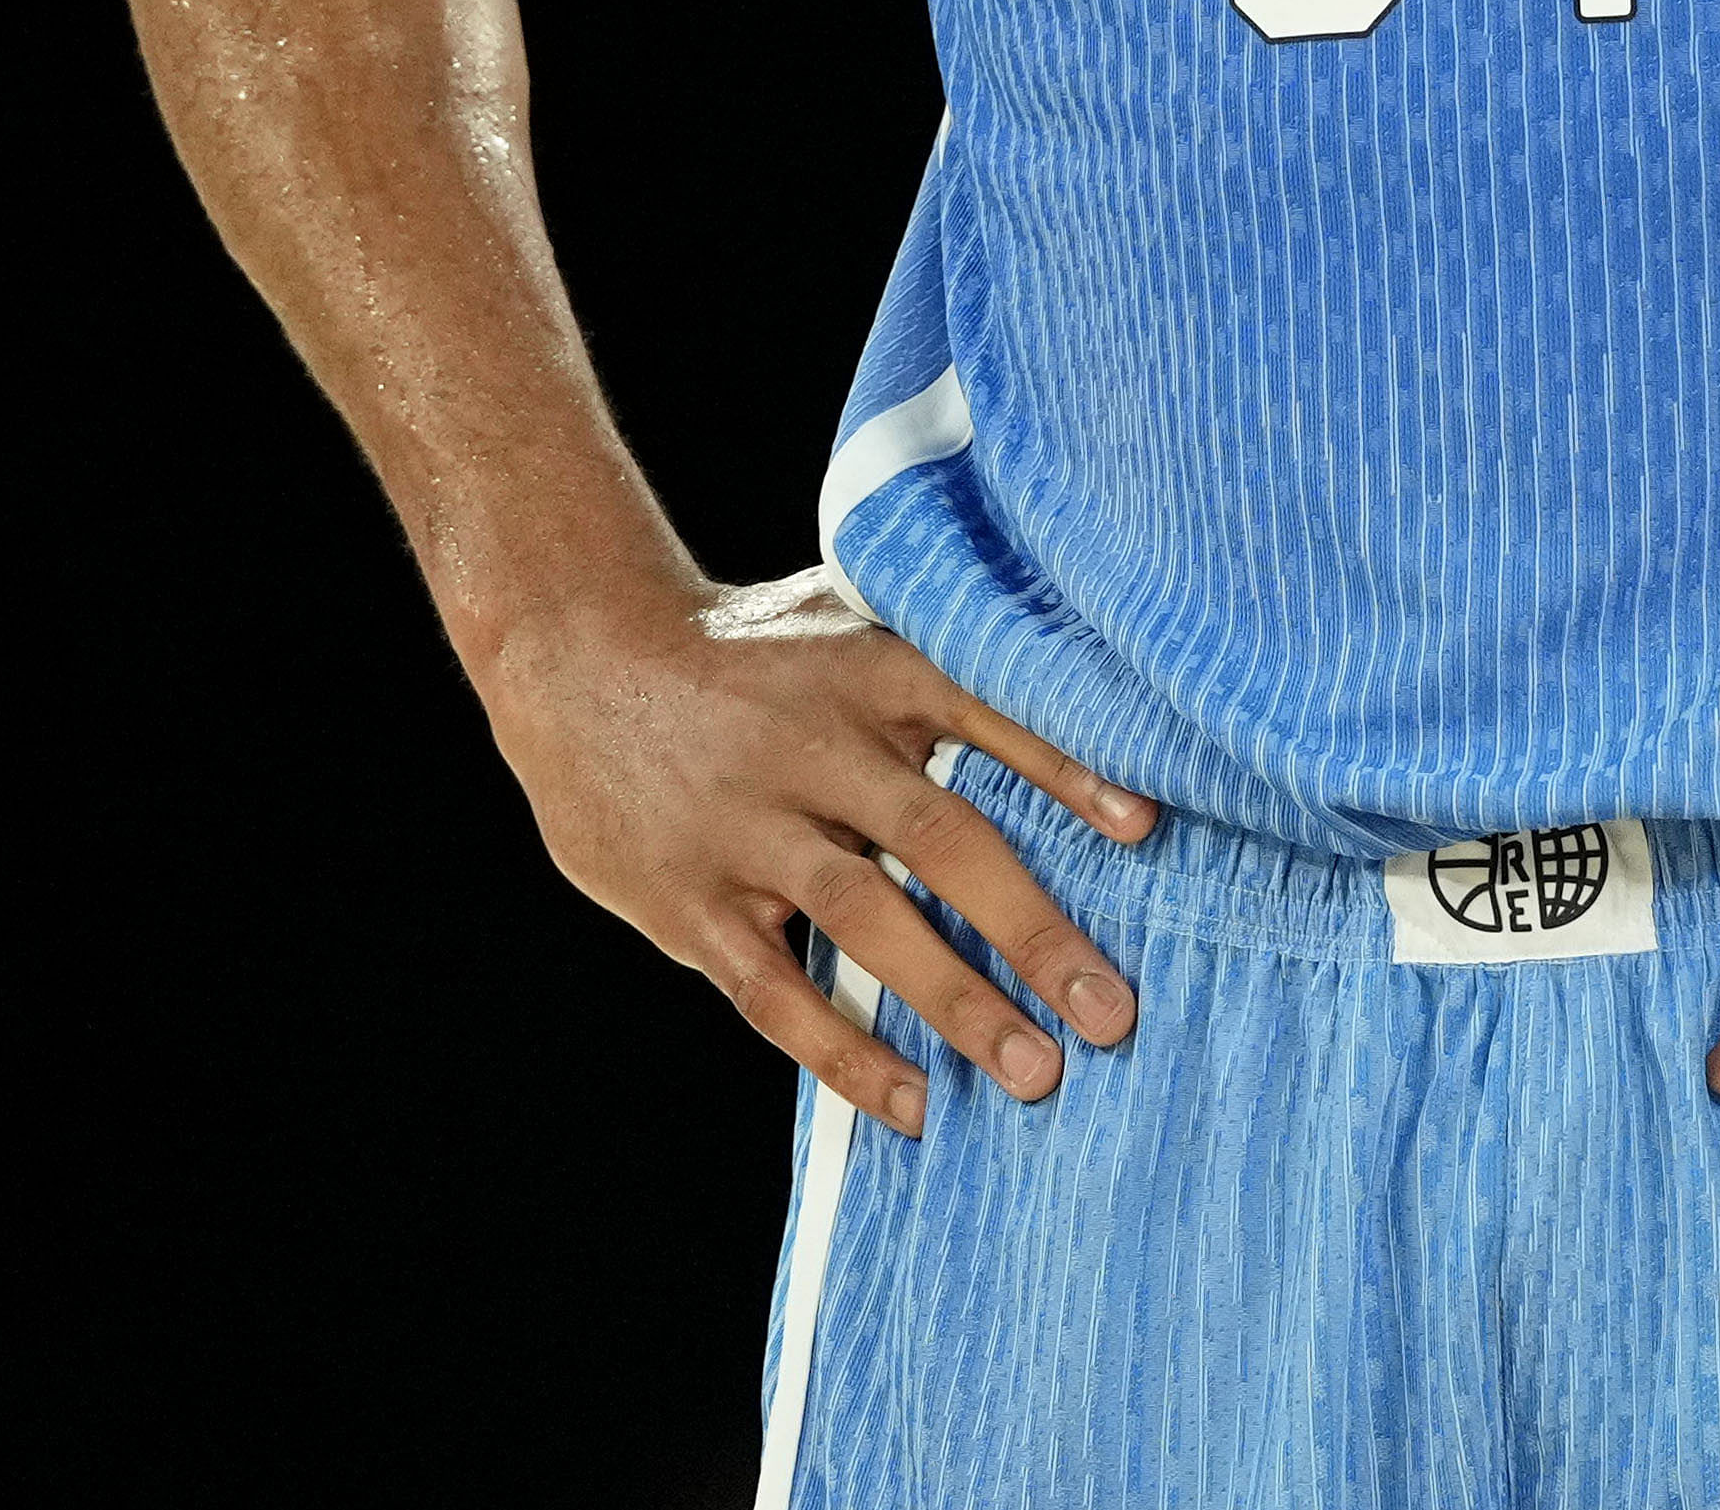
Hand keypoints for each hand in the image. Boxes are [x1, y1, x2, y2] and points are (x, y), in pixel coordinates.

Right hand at [477, 567, 1157, 1137]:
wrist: (572, 650)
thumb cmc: (743, 648)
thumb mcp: (839, 616)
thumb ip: (942, 659)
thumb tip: (1093, 694)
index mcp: (863, 669)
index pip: (986, 715)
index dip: (1068, 770)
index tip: (1147, 831)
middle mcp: (810, 744)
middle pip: (940, 840)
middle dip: (1032, 932)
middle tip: (1112, 1014)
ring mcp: (745, 825)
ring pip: (864, 921)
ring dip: (955, 1000)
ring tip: (1035, 1073)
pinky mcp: (689, 898)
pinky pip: (774, 990)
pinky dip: (844, 1050)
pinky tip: (911, 1103)